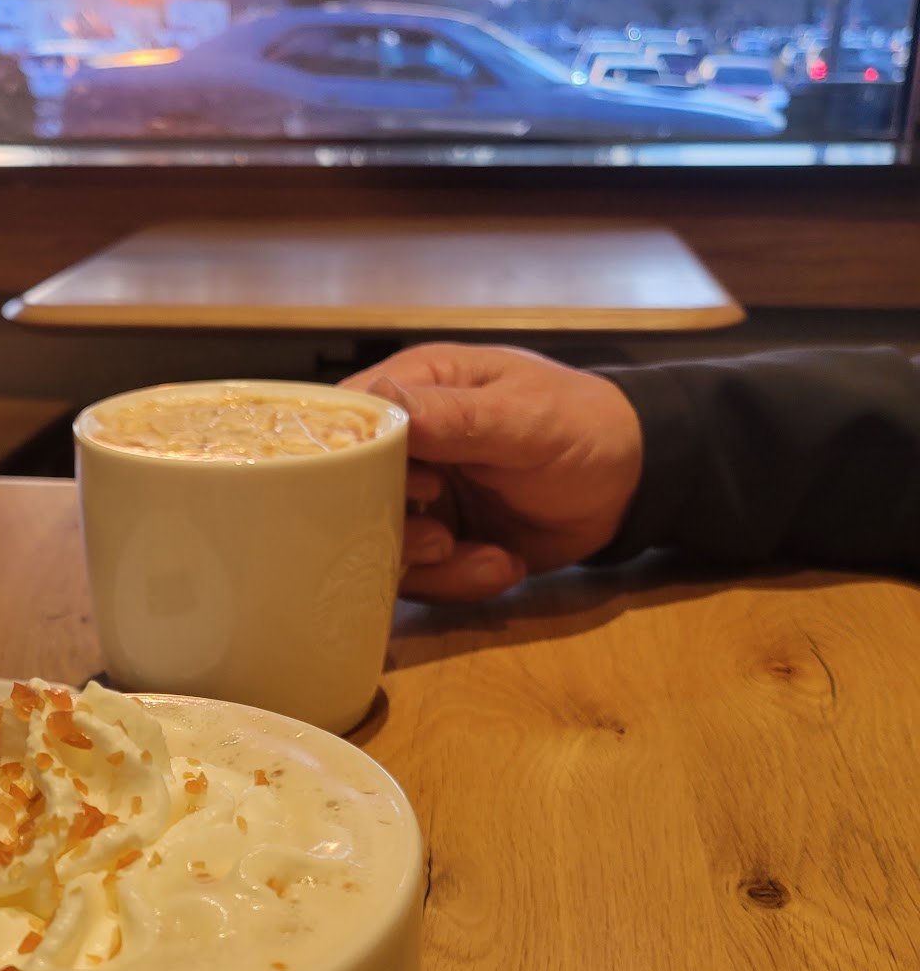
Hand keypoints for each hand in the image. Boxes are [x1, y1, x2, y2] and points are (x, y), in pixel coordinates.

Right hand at [343, 344, 643, 600]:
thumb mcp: (525, 417)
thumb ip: (456, 416)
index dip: (348, 459)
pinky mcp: (437, 542)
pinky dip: (459, 581)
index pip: (341, 419)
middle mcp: (404, 444)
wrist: (630, 482)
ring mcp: (417, 498)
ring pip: (378, 542)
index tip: (398, 484)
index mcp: (415, 389)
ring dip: (428, 565)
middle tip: (440, 537)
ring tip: (482, 555)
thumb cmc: (582, 425)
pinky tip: (505, 566)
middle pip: (346, 492)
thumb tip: (383, 405)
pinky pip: (420, 577)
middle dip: (390, 525)